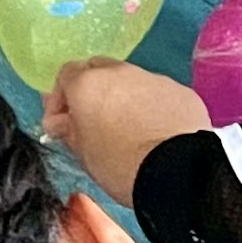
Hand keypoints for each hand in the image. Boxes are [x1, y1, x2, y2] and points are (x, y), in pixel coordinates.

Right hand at [42, 59, 212, 202]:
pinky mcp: (181, 92)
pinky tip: (157, 132)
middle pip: (99, 70)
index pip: (66, 75)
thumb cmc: (119, 164)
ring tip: (130, 130)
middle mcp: (120, 72)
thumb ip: (68, 129)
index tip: (62, 122)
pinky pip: (159, 94)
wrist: (177, 172)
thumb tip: (60, 120)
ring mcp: (154, 78)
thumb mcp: (83, 153)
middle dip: (93, 90)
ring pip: (131, 81)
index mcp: (88, 84)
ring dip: (124, 98)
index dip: (61, 98)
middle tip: (95, 120)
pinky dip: (152, 107)